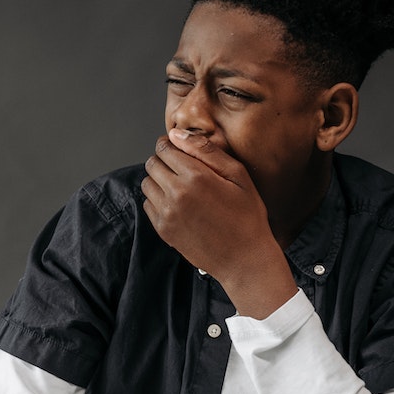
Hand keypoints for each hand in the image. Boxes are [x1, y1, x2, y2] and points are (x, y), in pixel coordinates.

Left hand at [141, 131, 294, 317]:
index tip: (179, 149)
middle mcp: (176, 194)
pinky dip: (157, 200)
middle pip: (152, 164)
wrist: (244, 259)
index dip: (171, 144)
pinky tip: (178, 204)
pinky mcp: (163, 230)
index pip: (165, 148)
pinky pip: (147, 205)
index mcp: (196, 177)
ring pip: (147, 184)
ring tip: (180, 186)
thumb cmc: (247, 216)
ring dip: (159, 180)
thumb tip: (176, 134)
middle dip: (164, 161)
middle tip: (182, 168)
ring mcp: (166, 214)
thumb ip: (206, 151)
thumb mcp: (238, 175)